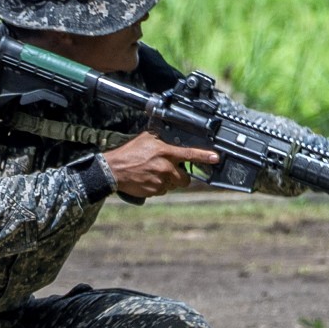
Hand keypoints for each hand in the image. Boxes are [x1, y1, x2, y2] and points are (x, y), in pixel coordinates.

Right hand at [101, 132, 219, 198]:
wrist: (112, 170)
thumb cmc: (128, 153)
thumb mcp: (145, 139)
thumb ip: (162, 139)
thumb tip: (173, 136)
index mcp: (165, 153)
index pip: (190, 154)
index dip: (204, 156)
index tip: (215, 158)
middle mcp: (165, 168)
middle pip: (185, 178)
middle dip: (180, 176)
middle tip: (169, 171)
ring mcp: (160, 181)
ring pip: (174, 185)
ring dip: (168, 181)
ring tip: (154, 174)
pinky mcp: (154, 191)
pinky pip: (163, 191)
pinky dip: (158, 187)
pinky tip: (148, 180)